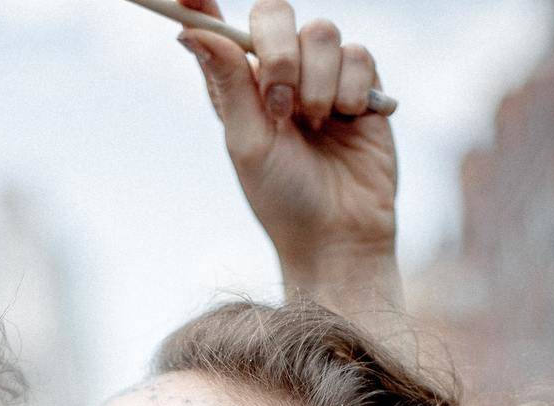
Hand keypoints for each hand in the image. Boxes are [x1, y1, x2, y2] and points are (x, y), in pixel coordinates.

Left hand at [177, 0, 396, 282]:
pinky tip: (347, 123)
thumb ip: (228, 83)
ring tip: (316, 127)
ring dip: (317, 85)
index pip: (220, 30)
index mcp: (241, 87)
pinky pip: (358, 54)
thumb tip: (191, 31)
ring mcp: (321, 74)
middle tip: (281, 105)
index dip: (202, 5)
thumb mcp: (247, 144)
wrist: (337, 235)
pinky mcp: (362, 83)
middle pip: (275, 12)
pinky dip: (351, 92)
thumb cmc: (283, 199)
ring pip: (323, 32)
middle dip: (280, 53)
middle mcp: (279, 73)